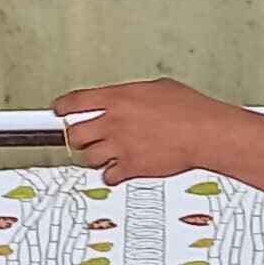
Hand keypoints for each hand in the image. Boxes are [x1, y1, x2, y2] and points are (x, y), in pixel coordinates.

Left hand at [53, 78, 242, 184]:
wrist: (205, 133)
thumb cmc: (189, 110)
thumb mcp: (158, 88)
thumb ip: (134, 94)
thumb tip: (128, 97)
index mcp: (118, 98)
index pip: (75, 102)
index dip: (63, 107)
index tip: (59, 110)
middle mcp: (113, 122)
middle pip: (76, 134)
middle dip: (79, 135)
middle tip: (85, 136)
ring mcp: (120, 147)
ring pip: (89, 157)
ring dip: (95, 156)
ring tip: (106, 153)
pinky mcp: (130, 167)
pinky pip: (108, 176)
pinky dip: (111, 175)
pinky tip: (119, 168)